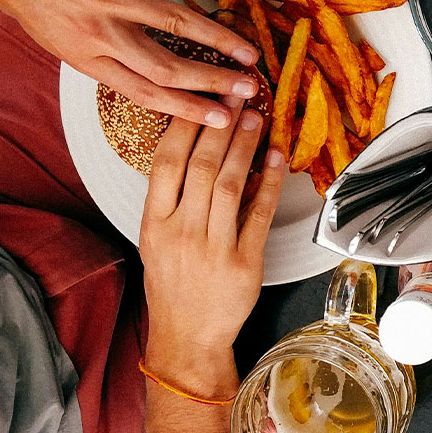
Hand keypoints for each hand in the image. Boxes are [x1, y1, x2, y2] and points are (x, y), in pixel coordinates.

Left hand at [0, 0, 260, 126]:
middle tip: (249, 89)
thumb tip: (143, 65)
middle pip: (167, 67)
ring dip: (217, 38)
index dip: (188, 109)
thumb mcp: (60, 39)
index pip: (146, 92)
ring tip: (249, 50)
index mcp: (88, 58)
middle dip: (213, 81)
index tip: (222, 120)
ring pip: (173, 22)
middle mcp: (100, 33)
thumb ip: (102, 52)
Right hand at [139, 105, 284, 382]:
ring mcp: (213, 248)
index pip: (166, 163)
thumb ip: (172, 199)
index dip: (185, 126)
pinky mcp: (244, 263)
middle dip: (221, 125)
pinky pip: (259, 214)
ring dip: (245, 147)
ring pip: (231, 185)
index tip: (201, 98)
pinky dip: (270, 183)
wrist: (187, 337)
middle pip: (202, 167)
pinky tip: (277, 158)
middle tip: (237, 95)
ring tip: (256, 117)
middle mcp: (181, 232)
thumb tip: (198, 150)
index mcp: (154, 224)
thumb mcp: (156, 240)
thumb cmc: (173, 285)